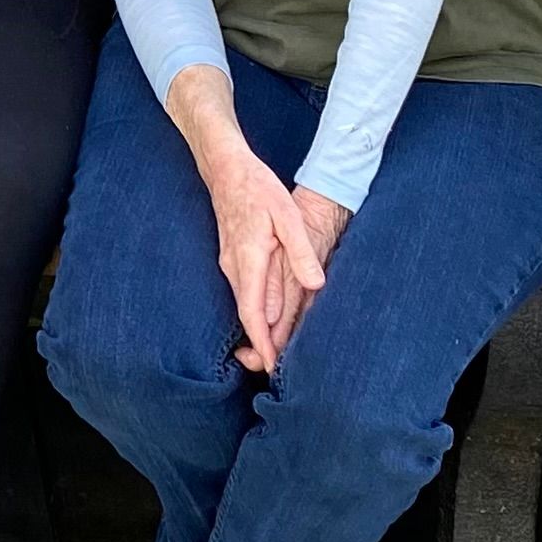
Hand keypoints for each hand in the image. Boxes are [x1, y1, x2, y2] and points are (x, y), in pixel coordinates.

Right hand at [161, 65, 328, 375]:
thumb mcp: (287, 215)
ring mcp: (230, 263)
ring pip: (244, 305)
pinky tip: (267, 321)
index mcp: (249, 259)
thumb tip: (316, 284)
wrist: (225, 167)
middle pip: (246, 316)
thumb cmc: (258, 188)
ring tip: (276, 355)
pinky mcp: (232, 258)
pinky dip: (254, 313)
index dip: (263, 342)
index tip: (273, 366)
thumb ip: (301, 251)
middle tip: (277, 373)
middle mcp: (234, 267)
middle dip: (260, 346)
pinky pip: (243, 293)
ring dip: (258, 331)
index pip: (252, 312)